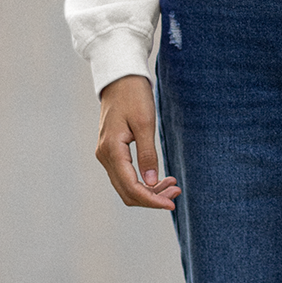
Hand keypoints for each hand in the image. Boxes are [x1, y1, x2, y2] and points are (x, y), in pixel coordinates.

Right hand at [95, 75, 179, 209]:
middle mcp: (105, 156)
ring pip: (126, 185)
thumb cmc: (134, 96)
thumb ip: (148, 154)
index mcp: (111, 150)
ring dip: (149, 191)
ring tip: (172, 185)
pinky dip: (143, 181)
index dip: (152, 200)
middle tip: (176, 192)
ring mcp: (106, 154)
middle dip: (152, 198)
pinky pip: (125, 175)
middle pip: (127, 191)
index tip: (172, 204)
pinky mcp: (112, 152)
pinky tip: (159, 179)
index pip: (131, 187)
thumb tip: (151, 183)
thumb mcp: (145, 124)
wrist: (120, 78)